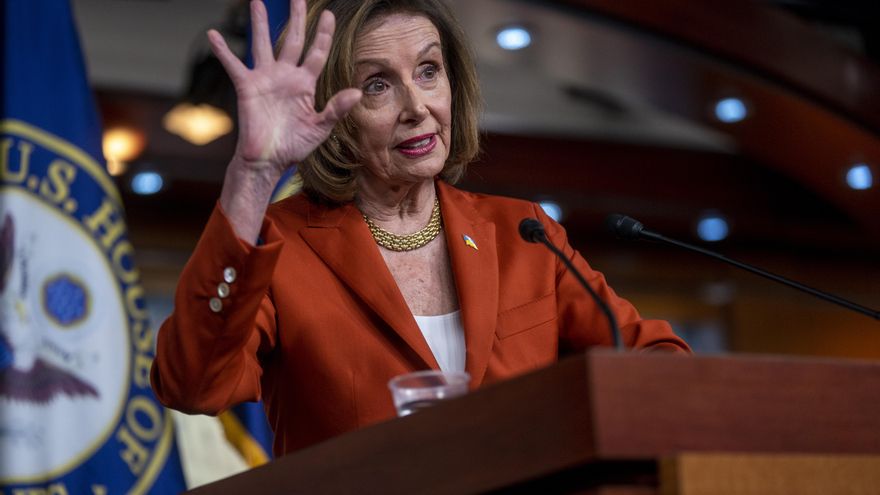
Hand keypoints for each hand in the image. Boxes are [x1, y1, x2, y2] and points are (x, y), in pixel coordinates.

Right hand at [208, 0, 361, 177]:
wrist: (269, 161)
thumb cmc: (294, 146)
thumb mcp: (320, 128)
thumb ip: (337, 108)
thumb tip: (357, 92)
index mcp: (305, 84)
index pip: (316, 53)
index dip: (323, 34)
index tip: (328, 15)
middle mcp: (286, 77)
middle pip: (292, 40)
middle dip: (296, 18)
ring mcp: (266, 80)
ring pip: (263, 44)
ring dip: (260, 24)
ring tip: (257, 2)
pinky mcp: (247, 88)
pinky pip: (233, 65)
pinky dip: (223, 51)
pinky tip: (213, 35)